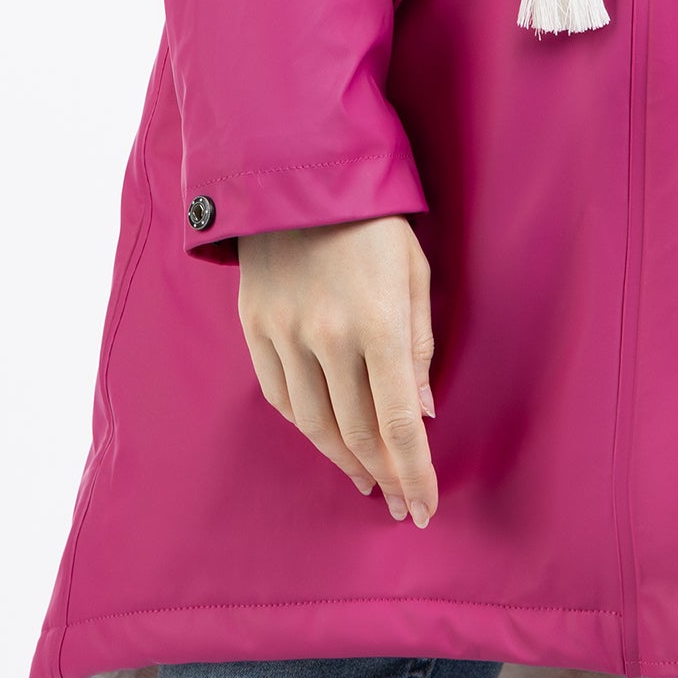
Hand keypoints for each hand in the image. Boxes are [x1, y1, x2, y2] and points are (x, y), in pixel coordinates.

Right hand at [238, 215, 438, 523]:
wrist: (295, 171)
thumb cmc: (372, 219)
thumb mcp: (414, 270)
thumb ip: (419, 344)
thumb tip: (421, 412)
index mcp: (377, 322)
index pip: (397, 421)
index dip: (412, 472)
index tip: (422, 507)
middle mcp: (327, 337)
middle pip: (356, 431)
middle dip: (383, 474)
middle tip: (398, 501)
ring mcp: (285, 335)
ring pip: (313, 423)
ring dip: (343, 459)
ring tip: (366, 478)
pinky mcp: (255, 328)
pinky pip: (279, 396)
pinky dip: (304, 425)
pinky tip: (325, 436)